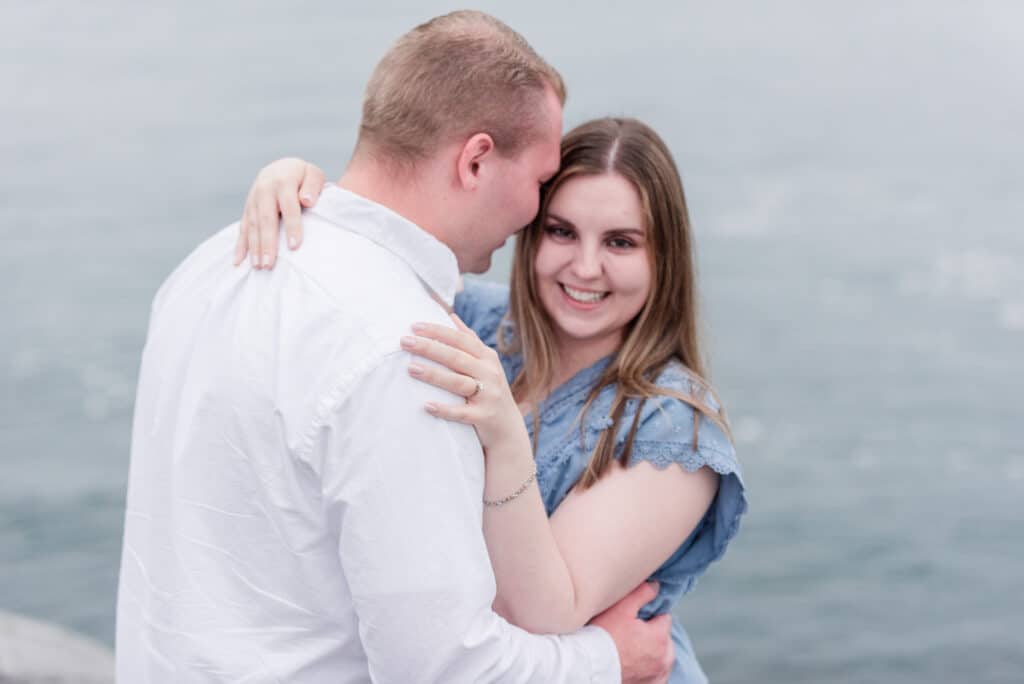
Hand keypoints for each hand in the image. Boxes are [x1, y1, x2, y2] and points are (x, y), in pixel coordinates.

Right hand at [234, 157, 325, 269]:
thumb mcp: (312, 174)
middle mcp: (264, 189)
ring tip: (258, 266)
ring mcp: (253, 199)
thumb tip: (307, 200)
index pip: (288, 207)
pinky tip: (238, 261)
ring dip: (254, 247)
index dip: (292, 226)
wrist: (280, 168)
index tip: (294, 246)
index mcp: (283, 181)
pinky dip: (240, 245)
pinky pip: (242, 228)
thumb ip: (313, 186)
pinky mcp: (247, 209)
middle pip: (266, 219)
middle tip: (270, 264)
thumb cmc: (302, 176)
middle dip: (267, 243)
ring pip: (252, 225)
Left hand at [400, 314, 524, 450]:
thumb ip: (470, 341)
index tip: (414, 326)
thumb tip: (452, 316)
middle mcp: (490, 373)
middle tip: (405, 342)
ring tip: (411, 369)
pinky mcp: (484, 417)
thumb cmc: (490, 391)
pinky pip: (461, 413)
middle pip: (456, 357)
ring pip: (458, 382)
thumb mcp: (486, 364)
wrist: (508, 429)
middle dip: (430, 348)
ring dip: (434, 375)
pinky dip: (444, 409)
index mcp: (487, 357)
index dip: (438, 331)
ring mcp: (488, 395)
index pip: (460, 339)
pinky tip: (426, 405)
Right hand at [590, 582, 673, 683]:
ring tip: (629, 650)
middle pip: (664, 639)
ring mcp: (658, 675)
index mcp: (660, 637)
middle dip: (651, 635)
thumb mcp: (622, 608)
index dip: (648, 616)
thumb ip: (642, 593)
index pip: (664, 618)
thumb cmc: (603, 637)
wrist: (588, 667)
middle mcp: (665, 658)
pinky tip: (633, 664)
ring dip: (651, 652)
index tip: (633, 619)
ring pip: (661, 657)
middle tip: (629, 634)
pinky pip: (656, 674)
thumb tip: (657, 586)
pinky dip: (648, 669)